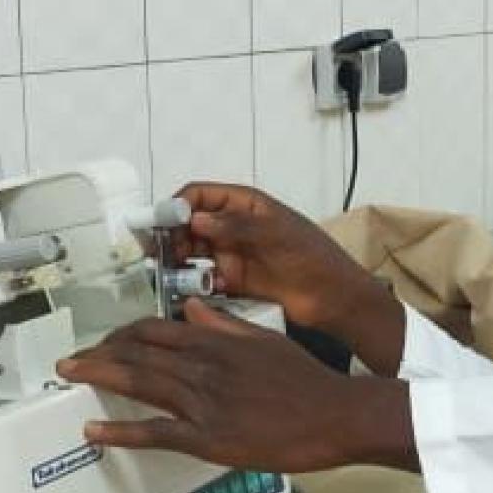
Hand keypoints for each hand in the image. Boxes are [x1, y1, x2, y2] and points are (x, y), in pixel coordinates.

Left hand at [55, 298, 415, 473]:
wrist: (335, 414)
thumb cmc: (305, 380)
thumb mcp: (264, 339)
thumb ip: (225, 323)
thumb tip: (192, 308)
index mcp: (217, 340)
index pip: (156, 329)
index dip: (123, 334)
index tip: (105, 340)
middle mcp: (204, 366)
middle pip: (137, 354)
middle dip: (98, 355)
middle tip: (70, 362)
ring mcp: (204, 403)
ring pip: (139, 384)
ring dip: (99, 378)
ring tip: (71, 377)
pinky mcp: (209, 438)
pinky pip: (155, 433)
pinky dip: (120, 432)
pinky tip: (94, 433)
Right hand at [175, 182, 399, 345]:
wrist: (333, 298)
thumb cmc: (311, 257)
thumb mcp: (276, 235)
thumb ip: (236, 226)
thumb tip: (196, 219)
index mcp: (244, 204)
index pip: (199, 195)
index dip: (177, 206)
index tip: (161, 225)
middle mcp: (233, 226)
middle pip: (189, 223)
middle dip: (171, 236)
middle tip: (158, 256)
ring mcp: (232, 253)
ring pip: (192, 252)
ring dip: (178, 261)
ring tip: (169, 275)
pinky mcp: (233, 280)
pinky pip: (203, 278)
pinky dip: (193, 282)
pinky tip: (191, 291)